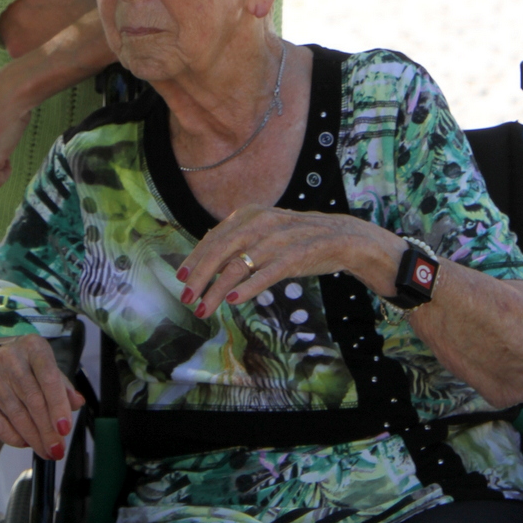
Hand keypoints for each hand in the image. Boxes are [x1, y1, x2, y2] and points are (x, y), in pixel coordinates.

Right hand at [0, 337, 84, 460]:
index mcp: (32, 346)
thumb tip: (77, 403)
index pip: (49, 377)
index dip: (58, 405)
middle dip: (47, 430)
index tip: (65, 429)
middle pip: (33, 400)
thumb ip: (60, 383)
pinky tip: (24, 442)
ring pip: (17, 414)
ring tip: (46, 451)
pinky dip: (13, 437)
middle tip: (58, 450)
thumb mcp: (41, 364)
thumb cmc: (17, 364)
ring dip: (33, 438)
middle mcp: (10, 357)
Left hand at [176, 206, 402, 318]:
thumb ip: (238, 241)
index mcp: (249, 214)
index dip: (195, 259)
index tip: (181, 279)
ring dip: (218, 290)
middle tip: (187, 299)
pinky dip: (248, 287)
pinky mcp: (296, 256)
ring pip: (238, 265)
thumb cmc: (297, 238)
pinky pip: (267, 273)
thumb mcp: (265, 232)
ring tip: (205, 308)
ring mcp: (278, 239)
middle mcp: (260, 222)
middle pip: (221, 251)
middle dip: (200, 276)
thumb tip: (205, 258)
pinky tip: (234, 301)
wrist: (342, 237)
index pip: (214, 238)